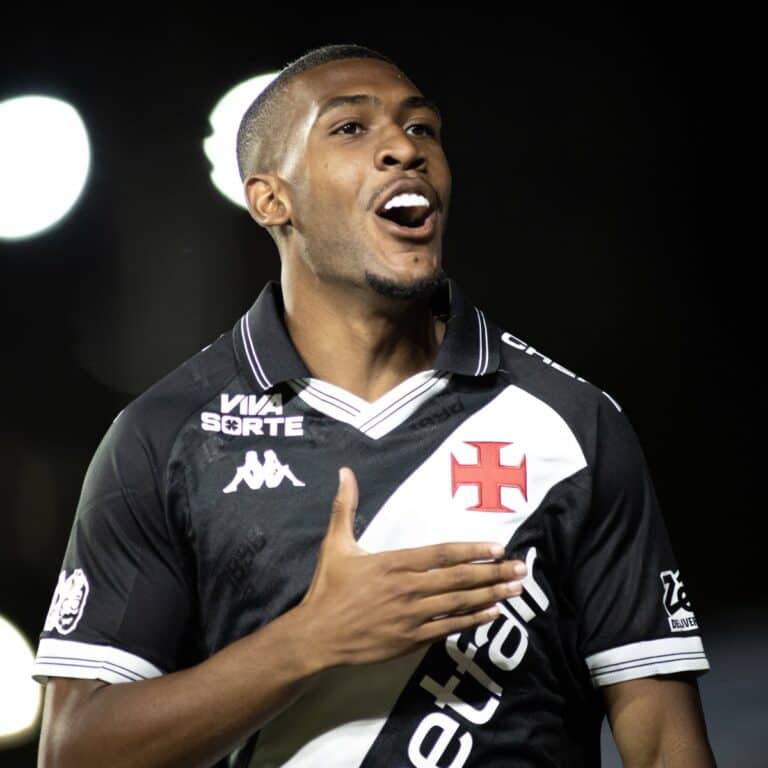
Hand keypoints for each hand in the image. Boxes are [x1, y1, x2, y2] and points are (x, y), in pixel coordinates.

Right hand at [296, 466, 526, 667]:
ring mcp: (412, 617)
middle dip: (492, 574)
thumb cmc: (328, 588)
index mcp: (393, 563)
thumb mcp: (334, 543)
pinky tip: (490, 615)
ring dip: (489, 596)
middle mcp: (408, 589)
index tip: (497, 548)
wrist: (317, 635)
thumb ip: (344, 507)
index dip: (471, 551)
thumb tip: (344, 472)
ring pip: (458, 604)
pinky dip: (471, 621)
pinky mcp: (411, 640)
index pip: (441, 554)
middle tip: (520, 569)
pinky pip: (448, 629)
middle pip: (458, 579)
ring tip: (514, 590)